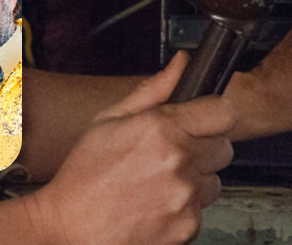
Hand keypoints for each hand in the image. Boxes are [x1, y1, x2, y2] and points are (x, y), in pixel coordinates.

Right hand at [27, 52, 235, 244]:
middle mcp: (179, 162)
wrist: (67, 228)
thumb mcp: (108, 121)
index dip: (214, 116)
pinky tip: (156, 206)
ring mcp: (185, 197)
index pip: (224, 112)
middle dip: (203, 150)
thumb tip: (181, 63)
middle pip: (224, 148)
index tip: (204, 122)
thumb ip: (153, 90)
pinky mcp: (187, 226)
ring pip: (214, 182)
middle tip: (173, 157)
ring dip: (195, 182)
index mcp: (162, 129)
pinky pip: (201, 211)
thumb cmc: (84, 176)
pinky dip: (184, 210)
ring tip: (160, 185)